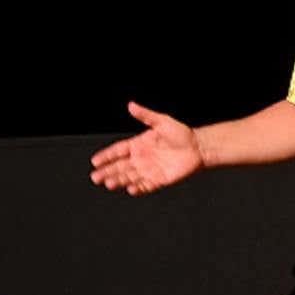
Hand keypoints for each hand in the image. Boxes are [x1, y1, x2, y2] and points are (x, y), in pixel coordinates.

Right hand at [89, 101, 203, 195]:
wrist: (198, 147)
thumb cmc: (181, 133)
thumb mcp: (162, 121)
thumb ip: (145, 115)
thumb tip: (131, 105)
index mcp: (138, 144)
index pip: (118, 151)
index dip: (106, 156)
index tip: (95, 161)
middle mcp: (141, 158)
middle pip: (120, 166)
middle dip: (107, 172)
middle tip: (95, 177)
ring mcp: (148, 170)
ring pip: (129, 177)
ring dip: (119, 180)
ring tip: (109, 183)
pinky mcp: (158, 180)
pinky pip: (145, 186)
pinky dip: (138, 188)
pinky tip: (130, 189)